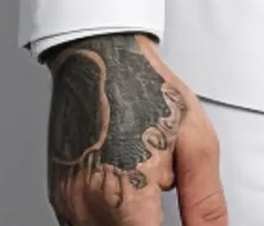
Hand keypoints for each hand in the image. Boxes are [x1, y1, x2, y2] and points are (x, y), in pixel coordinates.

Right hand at [41, 31, 227, 223]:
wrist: (100, 55)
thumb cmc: (145, 88)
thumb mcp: (195, 143)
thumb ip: (204, 203)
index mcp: (125, 201)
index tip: (179, 219)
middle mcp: (87, 211)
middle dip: (152, 220)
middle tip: (164, 180)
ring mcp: (68, 207)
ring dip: (132, 220)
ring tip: (144, 180)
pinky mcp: (59, 200)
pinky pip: (87, 225)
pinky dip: (111, 215)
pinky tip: (124, 183)